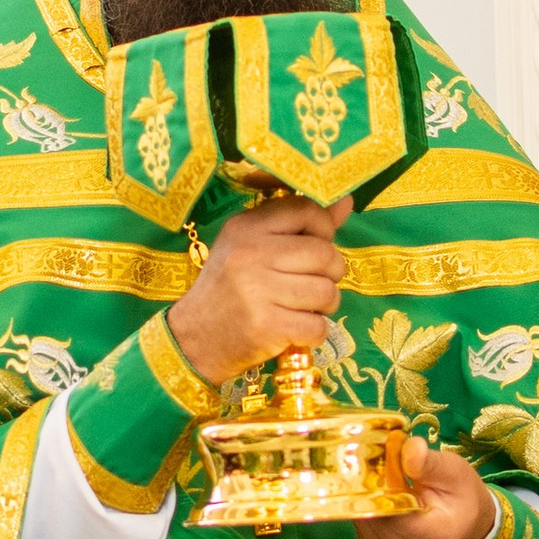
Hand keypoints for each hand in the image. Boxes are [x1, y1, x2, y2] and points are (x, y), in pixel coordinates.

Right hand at [171, 195, 353, 386]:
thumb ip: (299, 224)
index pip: (306, 209)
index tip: (313, 249)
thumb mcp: (252, 247)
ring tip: (304, 308)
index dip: (323, 230)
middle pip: (324, 254)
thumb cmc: (229, 289)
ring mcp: (257, 290)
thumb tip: (346, 200)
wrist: (193, 338)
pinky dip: (314, 332)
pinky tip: (296, 330)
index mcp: (246, 227)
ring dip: (324, 305)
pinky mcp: (266, 325)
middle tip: (314, 285)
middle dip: (331, 273)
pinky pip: (318, 326)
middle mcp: (251, 253)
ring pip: (326, 291)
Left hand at [355, 439, 504, 538]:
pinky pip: (361, 523)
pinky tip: (380, 494)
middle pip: (371, 513)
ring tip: (381, 476)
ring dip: (365, 494)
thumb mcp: (455, 472)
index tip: (379, 457)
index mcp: (431, 535)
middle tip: (376, 459)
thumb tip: (409, 447)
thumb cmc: (462, 498)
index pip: (391, 510)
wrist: (466, 528)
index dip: (379, 482)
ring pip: (361, 517)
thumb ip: (430, 463)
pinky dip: (366, 505)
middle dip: (370, 484)